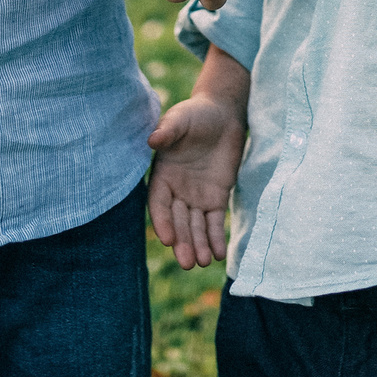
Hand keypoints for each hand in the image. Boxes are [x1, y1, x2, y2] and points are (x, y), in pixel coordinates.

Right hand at [148, 92, 245, 268]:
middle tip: (188, 262)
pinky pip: (215, 221)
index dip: (163, 222)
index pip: (159, 204)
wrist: (223, 114)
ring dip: (199, 245)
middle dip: (183, 242)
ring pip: (196, 226)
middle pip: (178, 221)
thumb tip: (153, 140)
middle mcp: (177, 191)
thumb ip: (168, 131)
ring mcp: (197, 196)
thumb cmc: (196, 115)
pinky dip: (216, 237)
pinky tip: (219, 254)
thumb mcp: (180, 119)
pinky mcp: (217, 197)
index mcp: (162, 176)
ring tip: (204, 262)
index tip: (167, 239)